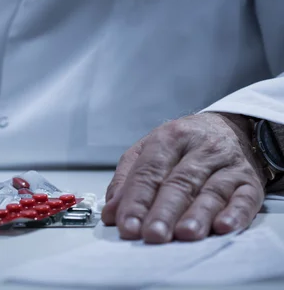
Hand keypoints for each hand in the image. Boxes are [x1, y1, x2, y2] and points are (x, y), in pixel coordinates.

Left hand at [101, 112, 265, 242]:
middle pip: (179, 183)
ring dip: (198, 215)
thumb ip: (127, 180)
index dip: (137, 200)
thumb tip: (111, 213)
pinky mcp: (250, 181)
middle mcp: (200, 149)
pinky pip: (245, 198)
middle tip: (153, 234)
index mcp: (169, 138)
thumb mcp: (148, 150)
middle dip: (164, 211)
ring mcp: (227, 164)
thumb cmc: (183, 144)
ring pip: (211, 191)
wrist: (232, 127)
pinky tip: (223, 226)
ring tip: (185, 234)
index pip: (149, 171)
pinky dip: (235, 213)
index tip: (127, 226)